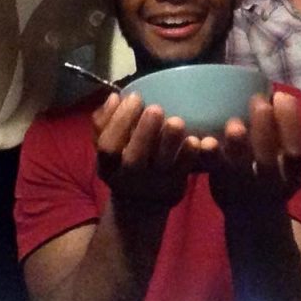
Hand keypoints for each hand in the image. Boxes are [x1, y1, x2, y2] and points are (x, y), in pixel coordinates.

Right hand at [92, 93, 200, 207]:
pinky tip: (194, 140)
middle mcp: (128, 179)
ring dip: (169, 142)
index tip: (135, 96)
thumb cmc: (123, 162)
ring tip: (177, 121)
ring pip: (160, 165)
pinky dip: (188, 156)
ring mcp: (152, 186)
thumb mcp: (109, 147)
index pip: (107, 145)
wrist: (140, 204)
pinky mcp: (174, 188)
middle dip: (144, 131)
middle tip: (156, 108)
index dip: (119, 121)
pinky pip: (182, 172)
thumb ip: (106, 122)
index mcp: (107, 166)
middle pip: (134, 159)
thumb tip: (114, 97)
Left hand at [203, 91, 300, 211]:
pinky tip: (206, 140)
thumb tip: (273, 92)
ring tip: (235, 124)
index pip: (297, 150)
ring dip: (238, 145)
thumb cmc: (269, 170)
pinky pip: (214, 171)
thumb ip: (281, 131)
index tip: (281, 95)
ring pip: (241, 168)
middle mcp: (270, 183)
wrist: (253, 211)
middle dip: (265, 128)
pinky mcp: (220, 186)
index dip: (290, 122)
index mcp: (291, 174)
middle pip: (269, 159)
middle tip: (259, 101)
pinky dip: (211, 155)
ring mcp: (244, 188)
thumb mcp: (284, 157)